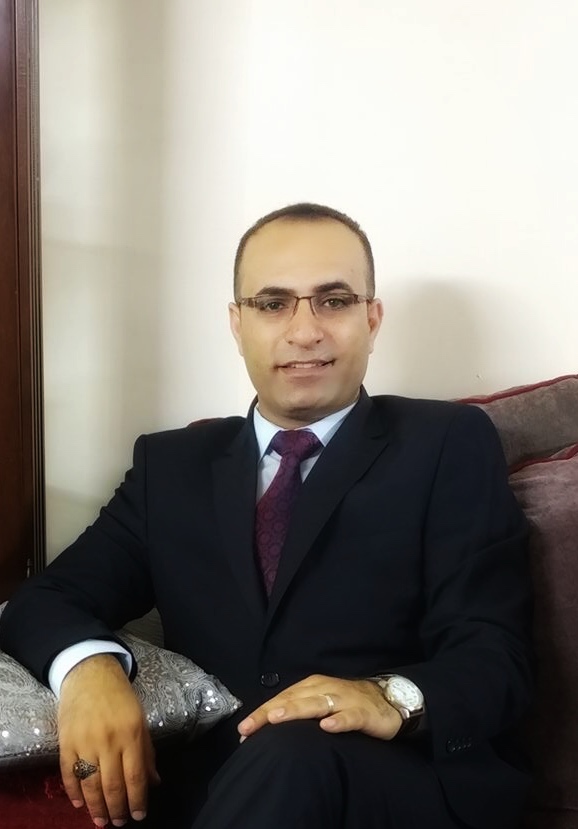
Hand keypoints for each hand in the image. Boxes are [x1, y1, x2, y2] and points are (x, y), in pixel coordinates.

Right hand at [58, 654, 159, 826]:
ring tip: (101, 821)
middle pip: (112, 785)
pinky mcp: (66, 742)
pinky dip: (73, 791)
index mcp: (131, 734)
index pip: (135, 776)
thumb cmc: (120, 697)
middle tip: (118, 824)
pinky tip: (78, 804)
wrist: (90, 674)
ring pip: (90, 784)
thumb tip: (154, 782)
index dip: (137, 800)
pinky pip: (69, 773)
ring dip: (95, 807)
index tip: (138, 816)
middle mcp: (109, 740)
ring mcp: (85, 742)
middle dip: (117, 809)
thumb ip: (147, 752)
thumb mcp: (140, 720)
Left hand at [237, 674, 401, 742]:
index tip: (243, 731)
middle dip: (270, 713)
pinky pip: (349, 717)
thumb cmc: (348, 703)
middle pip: (293, 700)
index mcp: (312, 687)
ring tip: (277, 719)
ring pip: (316, 704)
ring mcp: (343, 699)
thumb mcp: (321, 704)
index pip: (281, 699)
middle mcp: (324, 689)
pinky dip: (338, 720)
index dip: (261, 715)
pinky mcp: (362, 712)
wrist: (388, 700)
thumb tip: (269, 728)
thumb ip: (299, 713)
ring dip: (296, 710)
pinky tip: (327, 727)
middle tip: (250, 726)